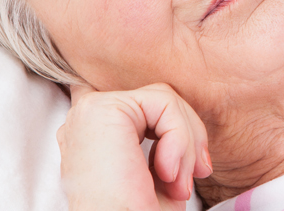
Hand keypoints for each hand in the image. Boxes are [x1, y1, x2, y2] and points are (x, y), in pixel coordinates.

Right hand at [57, 83, 211, 210]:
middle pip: (158, 102)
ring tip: (179, 184)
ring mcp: (88, 112)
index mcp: (93, 137)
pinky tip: (168, 172)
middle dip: (189, 137)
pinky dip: (180, 137)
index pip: (148, 111)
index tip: (197, 172)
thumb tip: (190, 125)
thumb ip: (166, 140)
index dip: (179, 134)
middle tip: (198, 175)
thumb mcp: (159, 172)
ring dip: (186, 143)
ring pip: (164, 99)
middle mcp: (85, 121)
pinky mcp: (101, 109)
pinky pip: (163, 102)